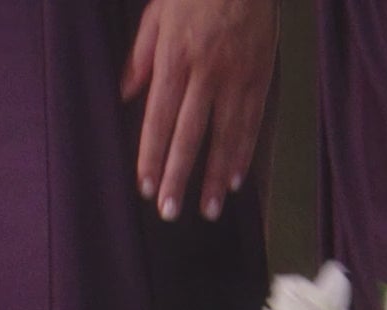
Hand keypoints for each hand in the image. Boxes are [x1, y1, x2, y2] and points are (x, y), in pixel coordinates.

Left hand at [121, 0, 277, 221]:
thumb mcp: (159, 12)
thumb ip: (141, 54)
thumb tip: (125, 93)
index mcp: (175, 58)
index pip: (159, 119)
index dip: (152, 156)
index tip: (146, 187)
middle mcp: (206, 72)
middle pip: (189, 135)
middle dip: (179, 177)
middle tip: (170, 212)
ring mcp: (236, 76)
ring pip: (225, 135)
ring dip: (216, 176)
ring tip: (209, 209)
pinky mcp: (261, 74)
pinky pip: (252, 121)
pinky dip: (244, 152)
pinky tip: (237, 179)